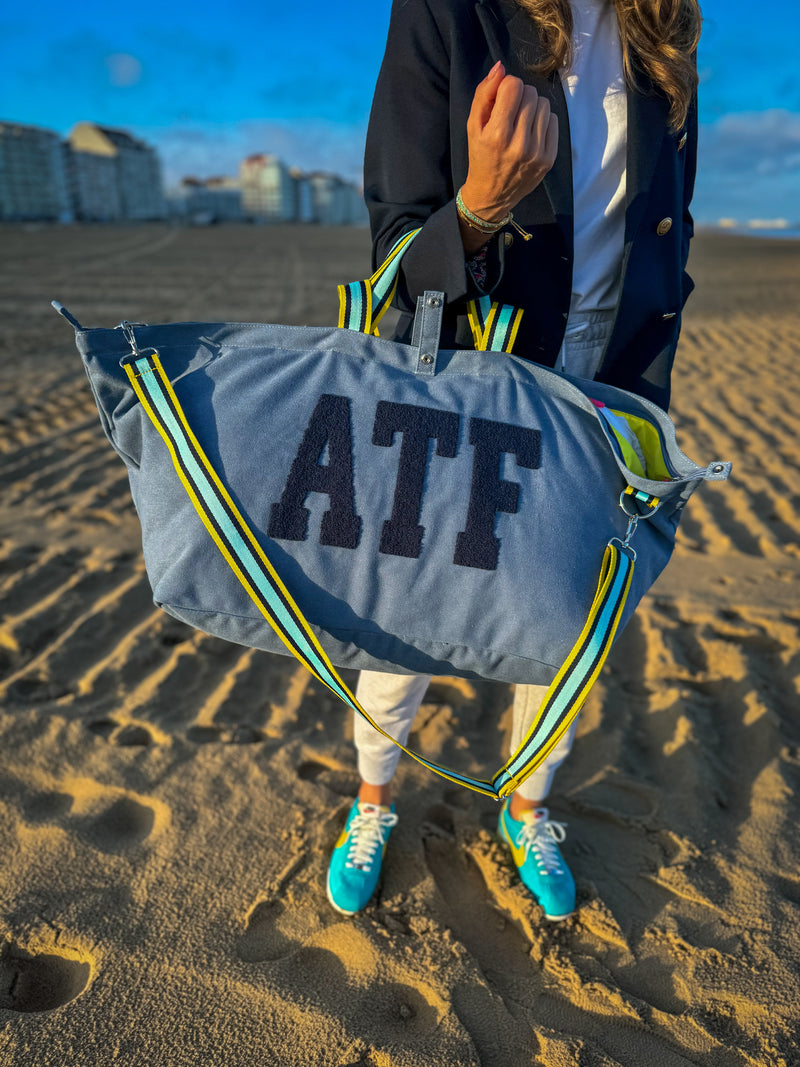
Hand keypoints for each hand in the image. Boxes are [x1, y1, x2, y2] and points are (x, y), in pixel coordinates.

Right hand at [461, 61, 557, 222]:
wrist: (492, 195)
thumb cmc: (480, 156)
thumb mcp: (473, 126)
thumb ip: (483, 94)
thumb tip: (500, 67)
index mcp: (497, 134)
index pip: (514, 86)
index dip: (507, 87)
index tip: (501, 100)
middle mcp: (519, 143)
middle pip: (531, 93)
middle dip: (520, 97)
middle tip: (510, 113)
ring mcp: (537, 152)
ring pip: (544, 104)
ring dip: (533, 108)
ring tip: (521, 123)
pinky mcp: (549, 158)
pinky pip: (554, 121)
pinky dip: (543, 122)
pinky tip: (531, 133)